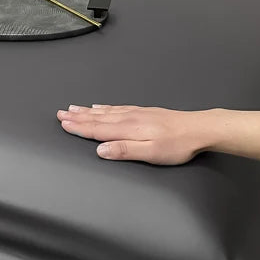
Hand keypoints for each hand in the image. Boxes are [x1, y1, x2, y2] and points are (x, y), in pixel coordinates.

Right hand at [56, 104, 214, 163]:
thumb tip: (101, 150)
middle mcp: (129, 118)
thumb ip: (125, 150)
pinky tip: (100, 107)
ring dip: (87, 111)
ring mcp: (136, 113)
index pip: (98, 130)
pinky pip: (116, 108)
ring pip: (105, 112)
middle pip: (98, 119)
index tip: (63, 124)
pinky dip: (104, 108)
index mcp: (128, 129)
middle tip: (60, 114)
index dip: (79, 127)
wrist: (199, 128)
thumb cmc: (177, 145)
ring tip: (73, 108)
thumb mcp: (152, 153)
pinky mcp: (143, 112)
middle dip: (78, 117)